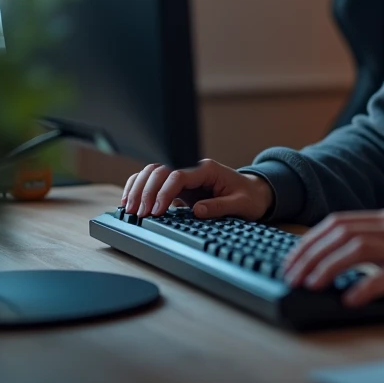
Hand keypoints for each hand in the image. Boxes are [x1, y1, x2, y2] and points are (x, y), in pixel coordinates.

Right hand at [120, 158, 274, 220]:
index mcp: (207, 169)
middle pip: (160, 171)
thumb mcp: (241, 204)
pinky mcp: (178, 186)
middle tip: (139, 213)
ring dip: (139, 189)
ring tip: (130, 209)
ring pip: (152, 173)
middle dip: (146, 191)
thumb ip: (220, 206)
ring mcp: (183, 176)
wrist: (254, 192)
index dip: (163, 192)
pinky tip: (131, 201)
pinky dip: (140, 189)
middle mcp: (192, 169)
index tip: (156, 211)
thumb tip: (197, 210)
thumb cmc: (249, 197)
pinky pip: (154, 182)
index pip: (177, 175)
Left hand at [282, 206, 383, 309]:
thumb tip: (337, 259)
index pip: (340, 222)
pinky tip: (350, 299)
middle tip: (292, 275)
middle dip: (311, 254)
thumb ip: (379, 244)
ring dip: (328, 267)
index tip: (292, 260)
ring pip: (358, 249)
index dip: (310, 240)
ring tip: (311, 285)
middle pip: (343, 233)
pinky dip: (363, 287)